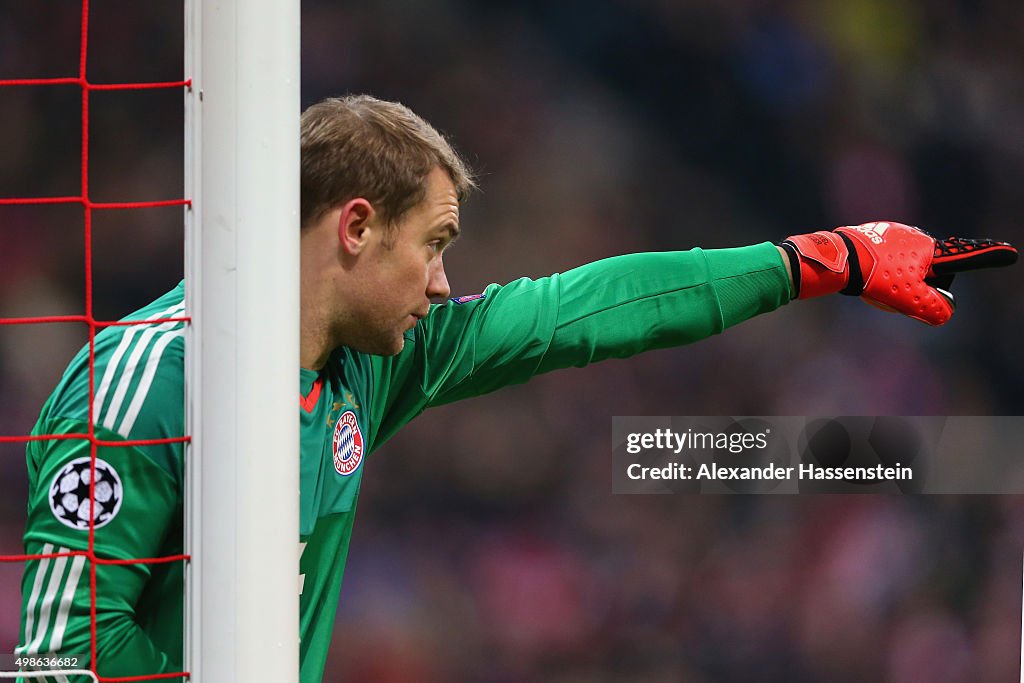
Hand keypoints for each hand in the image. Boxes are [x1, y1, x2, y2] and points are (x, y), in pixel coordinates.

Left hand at [780, 222, 1017, 324]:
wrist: (837, 258)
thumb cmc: (876, 277)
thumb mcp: (909, 299)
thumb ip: (933, 308)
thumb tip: (946, 313)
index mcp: (930, 249)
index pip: (966, 255)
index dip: (989, 255)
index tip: (1010, 252)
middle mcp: (917, 235)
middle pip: (929, 269)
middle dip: (919, 284)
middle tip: (897, 294)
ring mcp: (895, 232)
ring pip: (905, 264)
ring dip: (896, 278)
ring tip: (876, 285)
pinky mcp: (875, 233)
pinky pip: (885, 257)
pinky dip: (879, 269)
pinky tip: (865, 276)